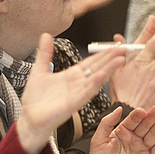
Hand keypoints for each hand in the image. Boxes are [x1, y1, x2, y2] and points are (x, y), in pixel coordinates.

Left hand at [16, 33, 125, 153]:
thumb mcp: (39, 70)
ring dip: (109, 69)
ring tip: (119, 59)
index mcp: (71, 76)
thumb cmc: (35, 98)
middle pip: (98, 68)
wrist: (29, 118)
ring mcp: (77, 94)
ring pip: (96, 79)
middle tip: (125, 48)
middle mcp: (77, 84)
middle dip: (111, 58)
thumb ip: (45, 53)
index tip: (116, 45)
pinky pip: (86, 92)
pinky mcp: (73, 104)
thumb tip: (46, 35)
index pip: (92, 62)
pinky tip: (102, 75)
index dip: (104, 53)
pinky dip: (94, 84)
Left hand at [82, 106, 154, 153]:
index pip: (132, 121)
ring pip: (154, 135)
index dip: (137, 115)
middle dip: (152, 117)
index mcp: (121, 133)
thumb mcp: (98, 141)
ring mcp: (142, 149)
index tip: (141, 111)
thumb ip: (106, 123)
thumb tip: (118, 108)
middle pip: (145, 125)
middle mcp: (133, 139)